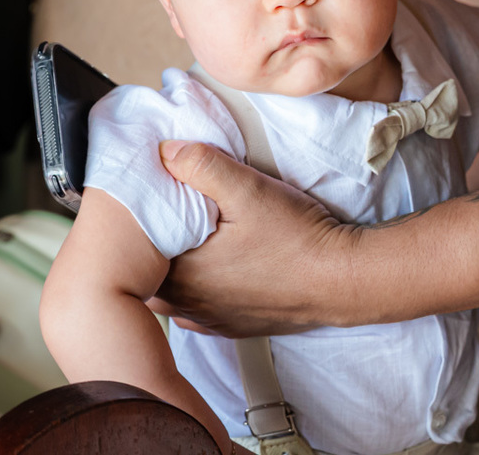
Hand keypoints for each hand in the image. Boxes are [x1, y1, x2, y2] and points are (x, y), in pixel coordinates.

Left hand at [156, 140, 347, 336]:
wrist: (341, 280)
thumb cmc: (296, 237)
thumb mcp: (249, 189)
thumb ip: (202, 166)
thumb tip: (165, 152)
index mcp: (183, 271)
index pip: (137, 250)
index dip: (138, 223)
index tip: (152, 199)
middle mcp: (190, 302)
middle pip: (148, 275)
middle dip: (149, 250)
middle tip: (164, 217)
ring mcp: (211, 319)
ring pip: (170, 296)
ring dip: (170, 273)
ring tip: (184, 244)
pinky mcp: (232, 326)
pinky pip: (196, 312)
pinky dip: (194, 293)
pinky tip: (208, 273)